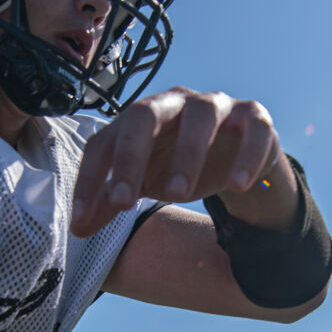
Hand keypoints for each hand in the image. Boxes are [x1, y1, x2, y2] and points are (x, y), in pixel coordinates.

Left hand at [70, 88, 280, 236]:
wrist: (236, 157)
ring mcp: (216, 106)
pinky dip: (246, 155)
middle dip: (130, 157)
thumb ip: (112, 201)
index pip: (105, 141)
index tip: (83, 219)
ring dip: (188, 154)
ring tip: (179, 195)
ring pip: (201, 116)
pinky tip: (236, 185)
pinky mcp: (253, 118)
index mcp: (139, 118)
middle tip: (123, 202)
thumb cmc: (180, 164)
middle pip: (145, 113)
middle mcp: (174, 103)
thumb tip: (78, 228)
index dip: (90, 178)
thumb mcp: (144, 182)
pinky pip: (252, 129)